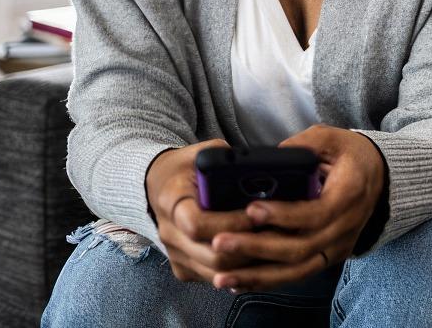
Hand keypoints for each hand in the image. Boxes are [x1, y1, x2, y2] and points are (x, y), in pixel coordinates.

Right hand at [145, 139, 261, 286]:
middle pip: (210, 255)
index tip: (255, 213)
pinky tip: (256, 257)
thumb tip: (259, 171)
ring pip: (214, 272)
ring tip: (271, 246)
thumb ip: (226, 162)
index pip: (197, 224)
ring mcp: (174, 253)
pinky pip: (211, 278)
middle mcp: (168, 232)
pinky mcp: (182, 267)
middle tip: (274, 234)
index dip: (230, 222)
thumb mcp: (203, 154)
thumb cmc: (186, 167)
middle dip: (246, 247)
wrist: (158, 185)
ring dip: (246, 264)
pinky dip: (236, 272)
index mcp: (172, 200)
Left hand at [208, 124, 386, 292]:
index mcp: (349, 194)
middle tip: (220, 241)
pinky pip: (298, 274)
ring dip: (258, 275)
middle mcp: (346, 227)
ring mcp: (339, 246)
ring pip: (297, 269)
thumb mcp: (331, 138)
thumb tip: (269, 157)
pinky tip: (239, 283)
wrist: (380, 176)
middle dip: (258, 248)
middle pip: (301, 248)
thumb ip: (302, 144)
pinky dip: (268, 281)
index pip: (316, 213)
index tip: (251, 209)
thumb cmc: (351, 154)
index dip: (283, 215)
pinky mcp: (329, 256)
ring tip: (222, 276)